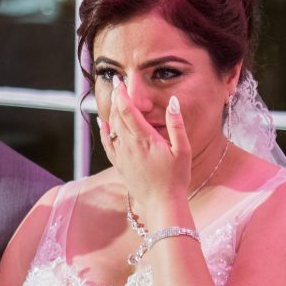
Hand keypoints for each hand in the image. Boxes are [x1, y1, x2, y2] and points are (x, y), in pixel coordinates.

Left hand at [100, 78, 190, 206]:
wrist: (162, 203)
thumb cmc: (176, 178)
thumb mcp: (183, 150)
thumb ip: (176, 124)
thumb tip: (173, 102)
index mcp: (145, 139)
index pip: (127, 110)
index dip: (121, 94)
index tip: (120, 81)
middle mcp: (129, 145)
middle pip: (117, 116)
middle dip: (116, 98)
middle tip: (117, 84)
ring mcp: (122, 155)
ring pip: (111, 128)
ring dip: (111, 111)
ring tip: (114, 99)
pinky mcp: (119, 165)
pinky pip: (107, 144)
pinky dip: (104, 131)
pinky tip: (103, 122)